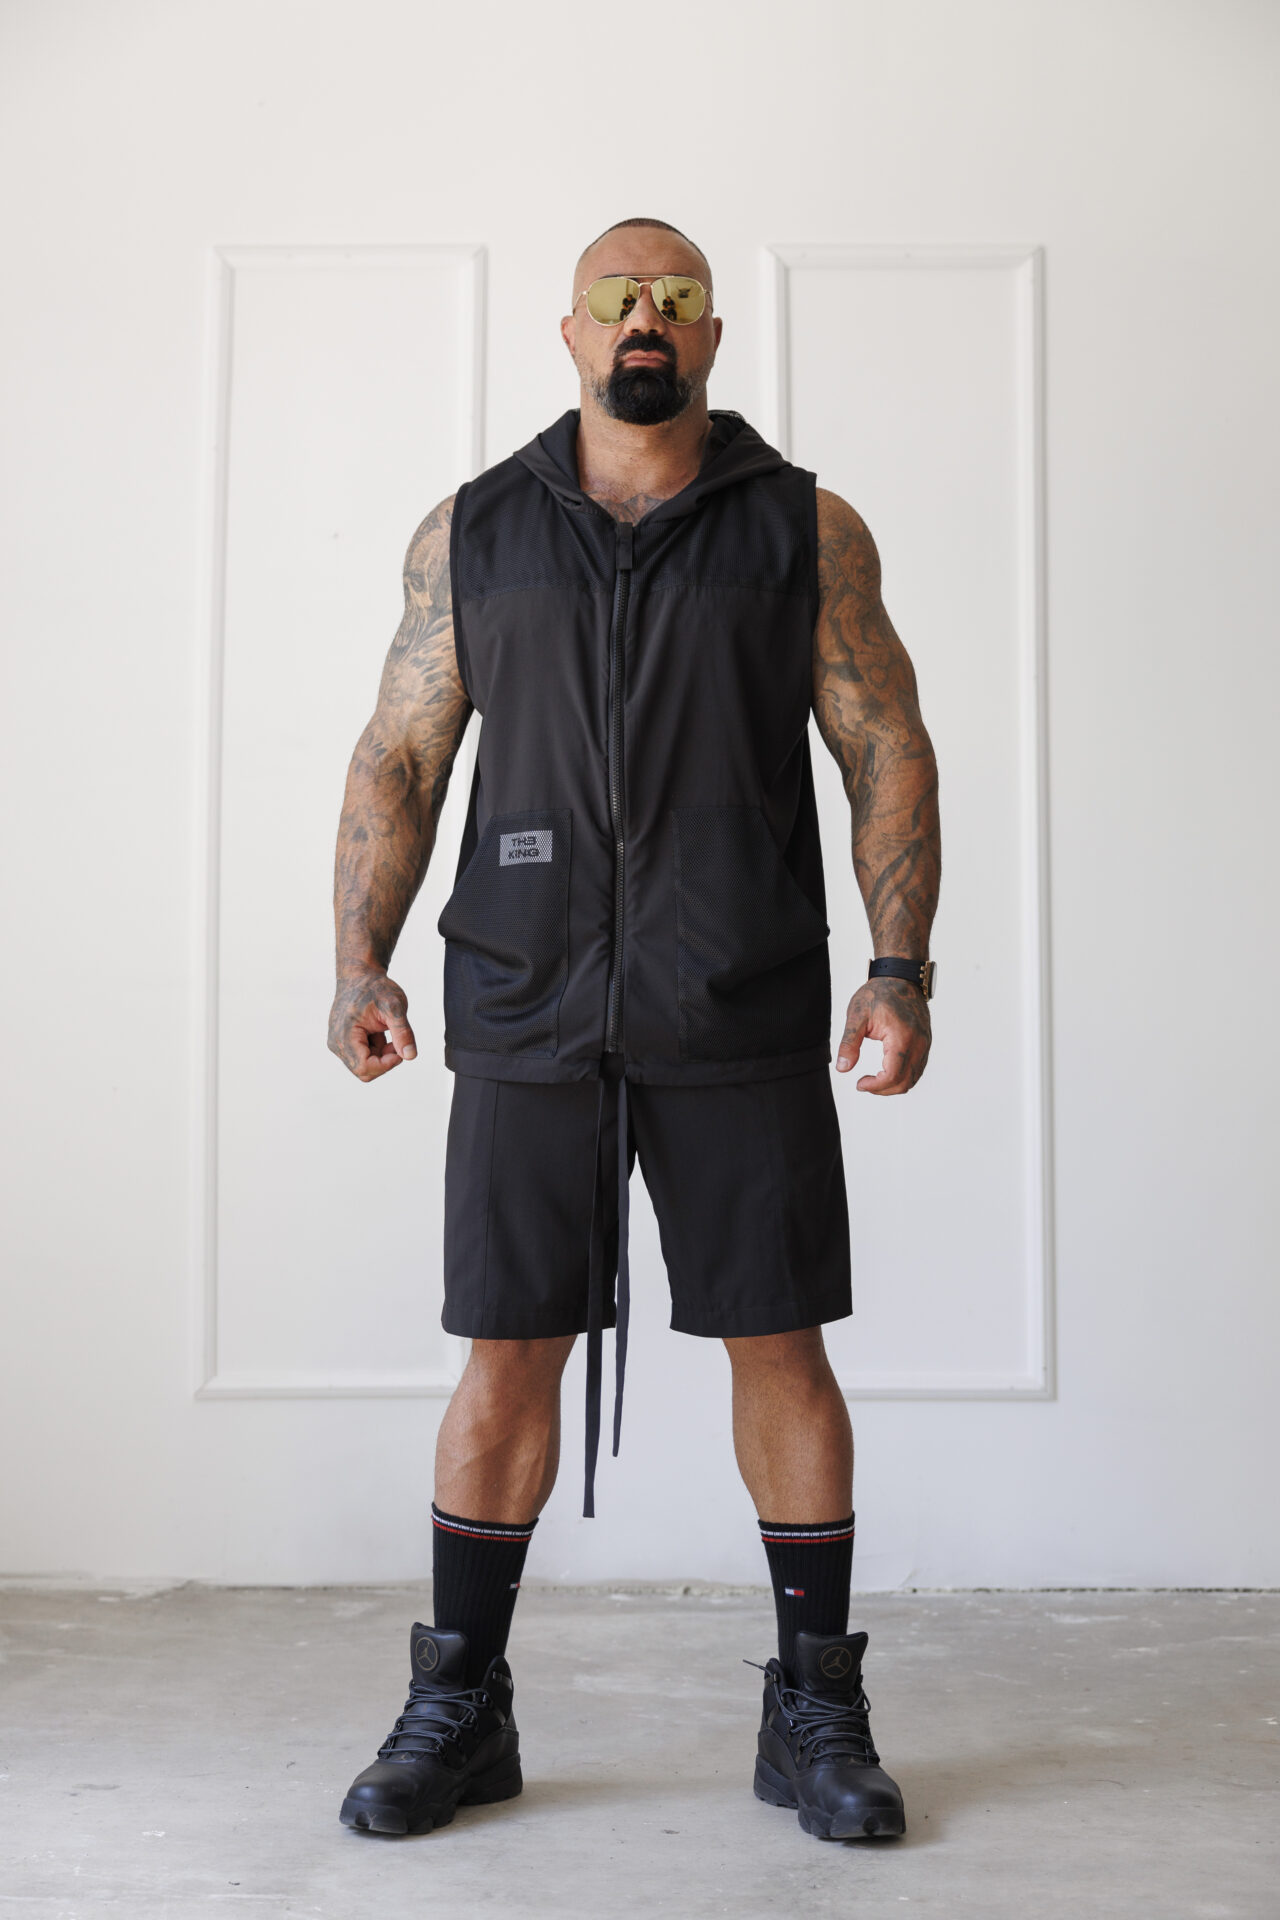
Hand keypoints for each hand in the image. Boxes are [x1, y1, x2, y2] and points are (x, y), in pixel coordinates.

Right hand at [327, 968, 417, 1082]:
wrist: (360, 976)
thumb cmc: (375, 988)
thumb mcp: (394, 1006)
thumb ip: (403, 1032)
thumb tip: (410, 1056)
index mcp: (344, 1035)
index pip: (365, 1067)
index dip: (386, 1064)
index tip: (400, 1049)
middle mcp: (336, 1044)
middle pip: (364, 1071)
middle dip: (384, 1060)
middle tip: (396, 1040)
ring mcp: (337, 1044)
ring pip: (364, 1066)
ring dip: (380, 1054)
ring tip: (385, 1031)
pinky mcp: (342, 1043)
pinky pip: (362, 1058)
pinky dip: (375, 1049)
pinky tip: (378, 1031)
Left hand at [836, 978, 930, 1093]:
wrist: (900, 978)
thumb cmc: (878, 994)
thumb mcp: (857, 1015)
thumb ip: (849, 1043)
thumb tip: (843, 1068)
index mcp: (901, 1037)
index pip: (893, 1076)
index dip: (876, 1086)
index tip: (860, 1083)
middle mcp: (918, 1043)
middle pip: (905, 1082)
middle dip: (883, 1089)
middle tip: (864, 1084)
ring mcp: (925, 1043)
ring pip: (913, 1078)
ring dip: (893, 1085)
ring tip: (874, 1079)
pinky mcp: (926, 1043)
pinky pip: (918, 1068)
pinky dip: (903, 1076)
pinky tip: (886, 1071)